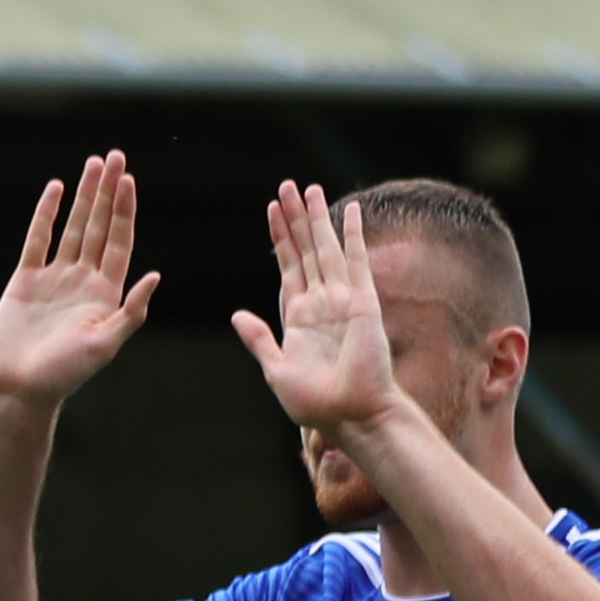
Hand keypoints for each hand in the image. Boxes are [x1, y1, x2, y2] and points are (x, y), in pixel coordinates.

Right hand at [0, 152, 163, 409]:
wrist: (19, 389)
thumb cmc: (65, 375)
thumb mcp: (105, 345)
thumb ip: (131, 312)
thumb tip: (155, 276)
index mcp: (106, 293)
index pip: (120, 241)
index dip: (125, 210)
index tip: (129, 180)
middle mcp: (83, 279)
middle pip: (100, 225)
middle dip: (108, 191)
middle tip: (115, 157)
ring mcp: (55, 278)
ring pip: (73, 227)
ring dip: (83, 196)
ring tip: (93, 164)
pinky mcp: (25, 281)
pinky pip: (38, 240)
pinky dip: (46, 214)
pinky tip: (55, 190)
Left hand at [229, 176, 408, 445]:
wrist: (351, 414)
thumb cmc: (315, 403)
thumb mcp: (276, 369)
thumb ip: (258, 340)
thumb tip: (236, 315)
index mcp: (298, 318)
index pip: (288, 267)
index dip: (280, 239)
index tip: (271, 210)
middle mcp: (321, 303)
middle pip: (306, 250)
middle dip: (295, 218)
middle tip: (286, 185)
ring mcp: (343, 299)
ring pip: (326, 248)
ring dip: (316, 218)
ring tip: (307, 188)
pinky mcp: (363, 301)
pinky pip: (356, 261)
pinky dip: (351, 234)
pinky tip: (349, 209)